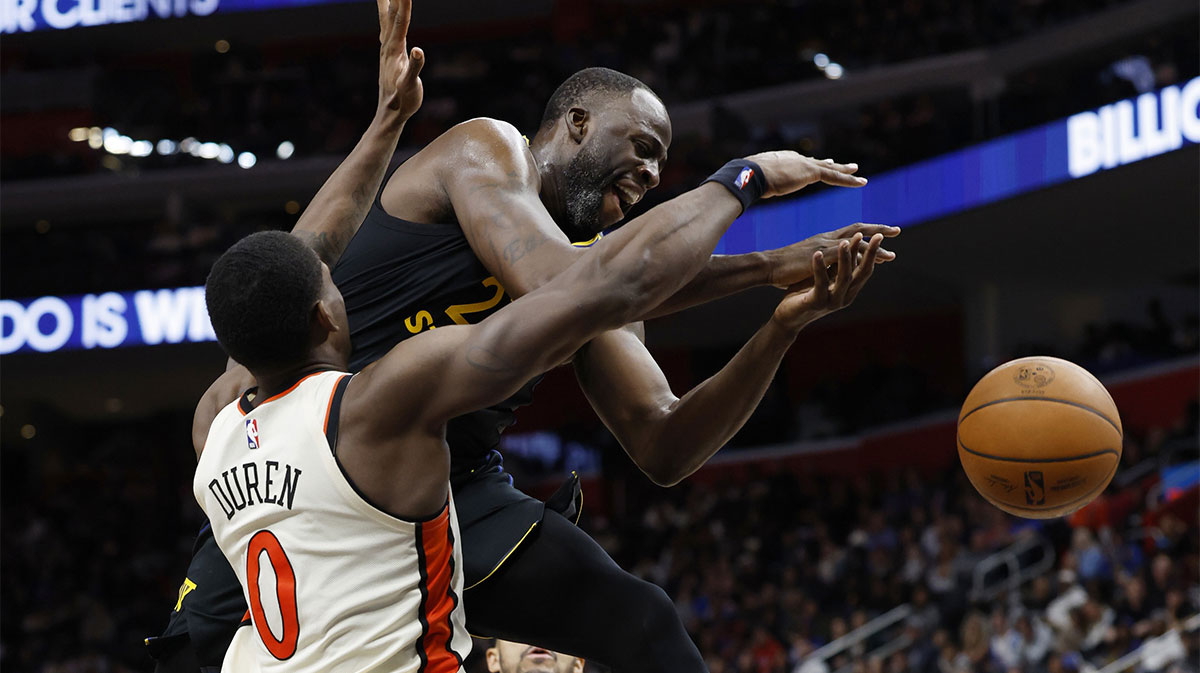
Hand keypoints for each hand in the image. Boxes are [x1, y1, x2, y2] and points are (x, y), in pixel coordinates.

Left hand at [376, 0, 423, 119]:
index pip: (400, 20)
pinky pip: (387, 30)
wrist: (390, 113)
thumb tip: (418, 51)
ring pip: (386, 20)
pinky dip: (387, 17)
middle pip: (391, 15)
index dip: (403, 2)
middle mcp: (388, 46)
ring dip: (386, 3)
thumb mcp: (409, 86)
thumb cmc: (402, 101)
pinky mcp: (389, 56)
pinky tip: (388, 15)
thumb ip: (414, 68)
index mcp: (395, 50)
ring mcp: (387, 50)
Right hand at [746, 151, 866, 197]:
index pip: (802, 163)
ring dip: (844, 171)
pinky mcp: (811, 172)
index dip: (812, 165)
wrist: (751, 175)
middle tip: (841, 164)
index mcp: (783, 160)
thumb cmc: (747, 180)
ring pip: (830, 169)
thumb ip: (757, 184)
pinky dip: (848, 180)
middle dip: (831, 164)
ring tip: (857, 170)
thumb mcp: (755, 182)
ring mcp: (804, 164)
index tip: (821, 165)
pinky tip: (861, 182)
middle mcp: (796, 158)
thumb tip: (746, 189)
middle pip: (818, 163)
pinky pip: (834, 177)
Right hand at [766, 223, 898, 287]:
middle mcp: (827, 238)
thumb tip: (827, 265)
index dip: (867, 231)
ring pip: (856, 242)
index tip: (883, 233)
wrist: (768, 266)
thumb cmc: (783, 266)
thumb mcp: (805, 261)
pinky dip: (860, 253)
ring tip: (891, 252)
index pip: (850, 232)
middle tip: (896, 230)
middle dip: (878, 231)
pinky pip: (845, 252)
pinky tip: (873, 257)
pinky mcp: (821, 255)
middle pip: (858, 230)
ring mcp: (824, 245)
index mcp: (823, 239)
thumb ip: (819, 260)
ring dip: (875, 246)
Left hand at [772, 233, 883, 331]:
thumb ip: (836, 266)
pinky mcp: (816, 302)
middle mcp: (844, 296)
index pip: (865, 269)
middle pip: (862, 273)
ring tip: (845, 242)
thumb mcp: (825, 277)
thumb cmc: (805, 294)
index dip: (872, 252)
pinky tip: (818, 254)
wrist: (787, 317)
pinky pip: (820, 283)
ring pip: (844, 277)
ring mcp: (831, 301)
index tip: (879, 234)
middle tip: (878, 236)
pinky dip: (820, 267)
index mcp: (849, 290)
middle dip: (870, 254)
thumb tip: (849, 244)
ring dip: (845, 258)